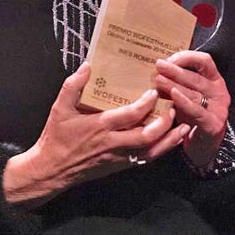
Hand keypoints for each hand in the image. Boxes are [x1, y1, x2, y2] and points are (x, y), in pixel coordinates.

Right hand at [4, 63, 191, 209]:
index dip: (146, 103)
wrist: (52, 169)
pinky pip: (145, 160)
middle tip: (173, 107)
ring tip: (183, 126)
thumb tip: (88, 65)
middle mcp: (113, 143)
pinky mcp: (120, 166)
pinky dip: (160, 151)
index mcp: (100, 126)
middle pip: (148, 135)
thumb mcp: (59, 108)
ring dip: (169, 139)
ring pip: (151, 151)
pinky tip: (169, 142)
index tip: (155, 91)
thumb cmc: (56, 137)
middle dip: (164, 122)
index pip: (131, 115)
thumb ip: (73, 85)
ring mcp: (119, 157)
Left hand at [155, 51, 230, 168]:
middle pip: (196, 77)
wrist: (203, 145)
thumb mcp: (185, 95)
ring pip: (195, 93)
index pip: (204, 61)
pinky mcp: (213, 124)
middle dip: (176, 70)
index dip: (187, 57)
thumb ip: (175, 82)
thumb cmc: (191, 116)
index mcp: (214, 80)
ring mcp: (218, 109)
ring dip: (175, 85)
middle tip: (159, 66)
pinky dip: (184, 102)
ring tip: (158, 80)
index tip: (168, 59)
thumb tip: (153, 70)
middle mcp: (219, 92)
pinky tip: (173, 95)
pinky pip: (197, 111)